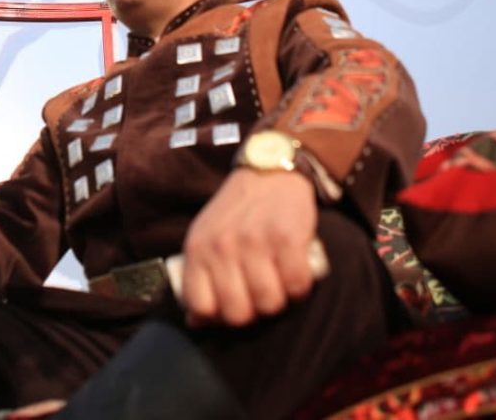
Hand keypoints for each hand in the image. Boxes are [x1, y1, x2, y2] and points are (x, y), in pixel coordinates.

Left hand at [180, 168, 319, 326]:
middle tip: (261, 292)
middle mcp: (222, 246)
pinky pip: (298, 286)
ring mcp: (255, 242)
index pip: (201, 307)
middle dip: (253, 311)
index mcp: (198, 248)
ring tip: (279, 279)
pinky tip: (295, 269)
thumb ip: (199, 277)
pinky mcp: (287, 238)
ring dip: (280, 299)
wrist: (269, 171)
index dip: (220, 316)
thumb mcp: (206, 237)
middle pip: (238, 314)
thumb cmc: (236, 212)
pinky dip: (301, 285)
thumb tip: (194, 322)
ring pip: (270, 304)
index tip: (234, 303)